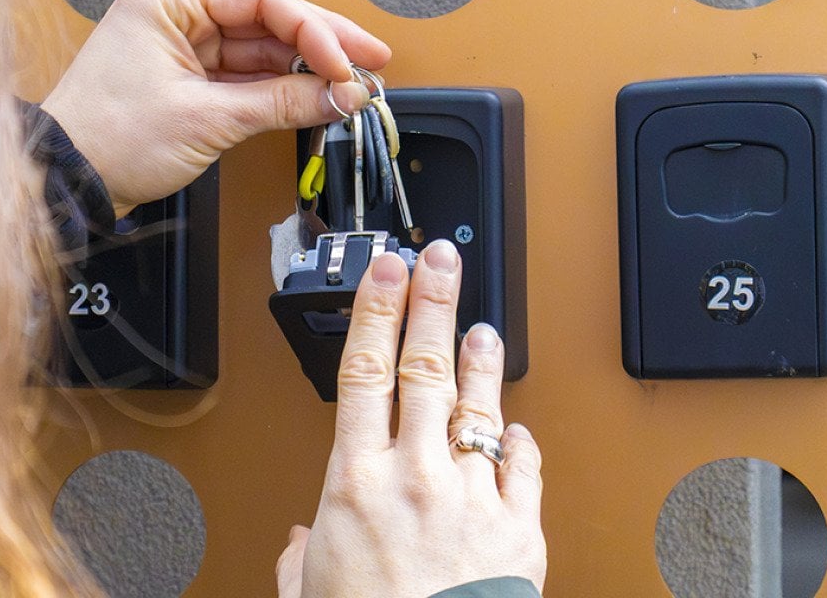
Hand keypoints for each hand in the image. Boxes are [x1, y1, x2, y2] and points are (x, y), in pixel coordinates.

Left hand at [41, 0, 390, 215]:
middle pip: (268, 19)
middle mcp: (176, 13)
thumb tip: (338, 95)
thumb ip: (281, 103)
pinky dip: (281, 89)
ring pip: (261, 49)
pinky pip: (246, 75)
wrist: (68, 182)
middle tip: (370, 62)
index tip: (345, 64)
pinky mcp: (187, 78)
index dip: (314, 31)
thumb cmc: (106, 139)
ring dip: (305, 70)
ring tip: (351, 89)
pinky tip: (316, 97)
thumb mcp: (207, 119)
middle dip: (322, 45)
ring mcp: (182, 46)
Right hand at [277, 241, 546, 596]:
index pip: (363, 370)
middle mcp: (415, 477)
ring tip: (481, 325)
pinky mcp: (519, 528)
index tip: (382, 273)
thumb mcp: (309, 595)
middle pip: (424, 367)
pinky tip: (514, 427)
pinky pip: (523, 468)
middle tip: (439, 262)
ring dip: (479, 359)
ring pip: (477, 405)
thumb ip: (303, 561)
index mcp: (355, 482)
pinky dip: (518, 443)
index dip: (374, 311)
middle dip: (431, 304)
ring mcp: (471, 496)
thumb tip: (303, 547)